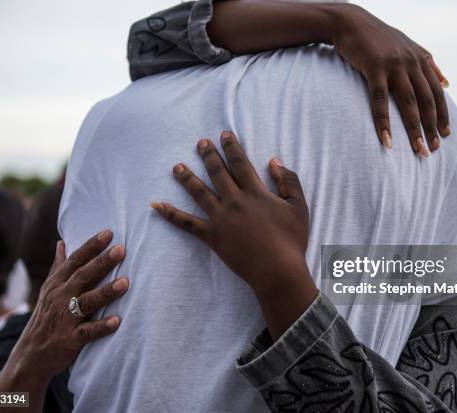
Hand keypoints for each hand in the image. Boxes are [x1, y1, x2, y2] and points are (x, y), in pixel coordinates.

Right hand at [10, 230, 128, 379]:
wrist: (30, 356)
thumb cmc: (46, 317)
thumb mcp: (48, 290)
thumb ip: (58, 267)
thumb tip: (61, 242)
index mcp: (57, 284)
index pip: (75, 260)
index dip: (91, 246)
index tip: (108, 232)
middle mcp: (60, 298)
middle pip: (82, 276)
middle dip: (102, 262)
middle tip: (121, 249)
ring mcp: (65, 319)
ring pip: (86, 302)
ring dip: (106, 292)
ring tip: (125, 282)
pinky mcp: (69, 340)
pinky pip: (86, 332)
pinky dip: (101, 327)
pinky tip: (117, 321)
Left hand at [151, 131, 312, 294]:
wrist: (278, 271)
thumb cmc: (292, 240)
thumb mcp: (299, 207)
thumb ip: (289, 181)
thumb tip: (274, 162)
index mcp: (256, 193)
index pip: (240, 163)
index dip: (231, 147)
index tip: (224, 134)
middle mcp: (235, 201)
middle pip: (217, 173)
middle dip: (208, 155)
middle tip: (201, 143)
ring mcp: (221, 219)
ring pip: (199, 193)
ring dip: (187, 178)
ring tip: (177, 167)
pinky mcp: (212, 237)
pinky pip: (187, 224)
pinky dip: (170, 214)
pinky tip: (157, 205)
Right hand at [331, 4, 449, 155]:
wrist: (351, 22)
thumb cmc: (377, 38)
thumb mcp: (408, 46)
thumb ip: (429, 64)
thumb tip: (447, 83)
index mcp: (420, 60)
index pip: (436, 92)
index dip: (442, 115)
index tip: (445, 135)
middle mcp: (411, 63)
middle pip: (426, 101)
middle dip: (432, 127)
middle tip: (433, 150)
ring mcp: (394, 66)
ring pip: (409, 103)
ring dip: (414, 130)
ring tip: (419, 150)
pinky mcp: (374, 68)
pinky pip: (381, 101)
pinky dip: (384, 122)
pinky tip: (388, 140)